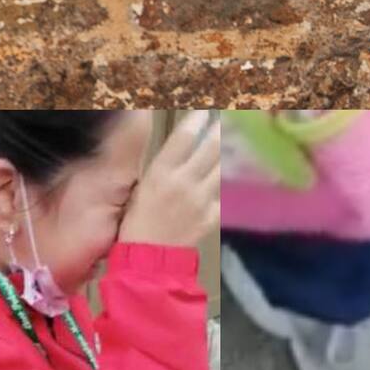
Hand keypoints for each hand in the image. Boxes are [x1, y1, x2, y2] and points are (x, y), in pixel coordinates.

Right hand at [120, 110, 220, 247]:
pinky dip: (227, 184)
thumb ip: (160, 169)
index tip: (205, 111)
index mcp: (160, 173)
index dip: (197, 120)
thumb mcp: (140, 189)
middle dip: (220, 131)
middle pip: (210, 148)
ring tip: (234, 142)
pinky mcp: (212, 216)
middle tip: (226, 121)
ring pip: (221, 169)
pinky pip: (224, 195)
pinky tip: (232, 175)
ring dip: (227, 154)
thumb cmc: (135, 223)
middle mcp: (183, 182)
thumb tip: (176, 151)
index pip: (184, 137)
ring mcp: (201, 199)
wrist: (149, 259)